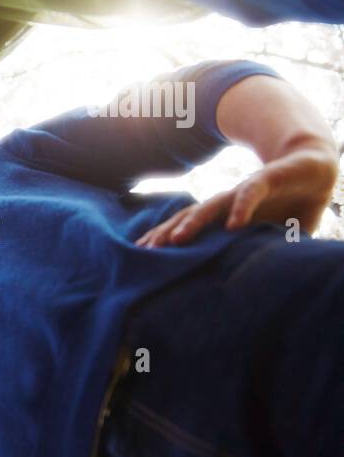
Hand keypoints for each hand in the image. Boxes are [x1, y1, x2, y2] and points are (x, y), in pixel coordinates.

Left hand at [135, 150, 337, 247]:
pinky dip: (242, 208)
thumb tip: (246, 287)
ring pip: (211, 205)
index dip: (164, 238)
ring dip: (193, 222)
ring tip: (177, 239)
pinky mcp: (266, 180)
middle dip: (166, 233)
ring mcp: (242, 191)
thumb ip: (253, 256)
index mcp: (222, 216)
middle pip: (188, 217)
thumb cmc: (287, 208)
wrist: (314, 169)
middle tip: (147, 251)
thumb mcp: (267, 239)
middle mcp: (226, 203)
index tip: (141, 255)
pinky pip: (250, 194)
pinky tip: (234, 225)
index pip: (186, 227)